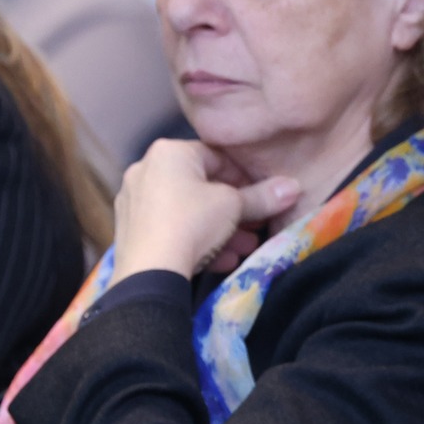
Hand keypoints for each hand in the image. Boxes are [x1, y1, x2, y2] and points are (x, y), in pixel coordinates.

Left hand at [111, 141, 299, 280]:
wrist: (148, 271)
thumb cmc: (192, 223)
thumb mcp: (233, 207)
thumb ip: (263, 197)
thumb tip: (294, 187)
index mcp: (169, 152)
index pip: (217, 158)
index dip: (245, 180)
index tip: (263, 200)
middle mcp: (146, 169)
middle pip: (201, 187)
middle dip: (233, 211)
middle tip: (255, 228)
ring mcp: (134, 201)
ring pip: (187, 212)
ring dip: (218, 230)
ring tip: (242, 250)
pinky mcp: (129, 231)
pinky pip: (170, 229)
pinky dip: (195, 241)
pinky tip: (219, 262)